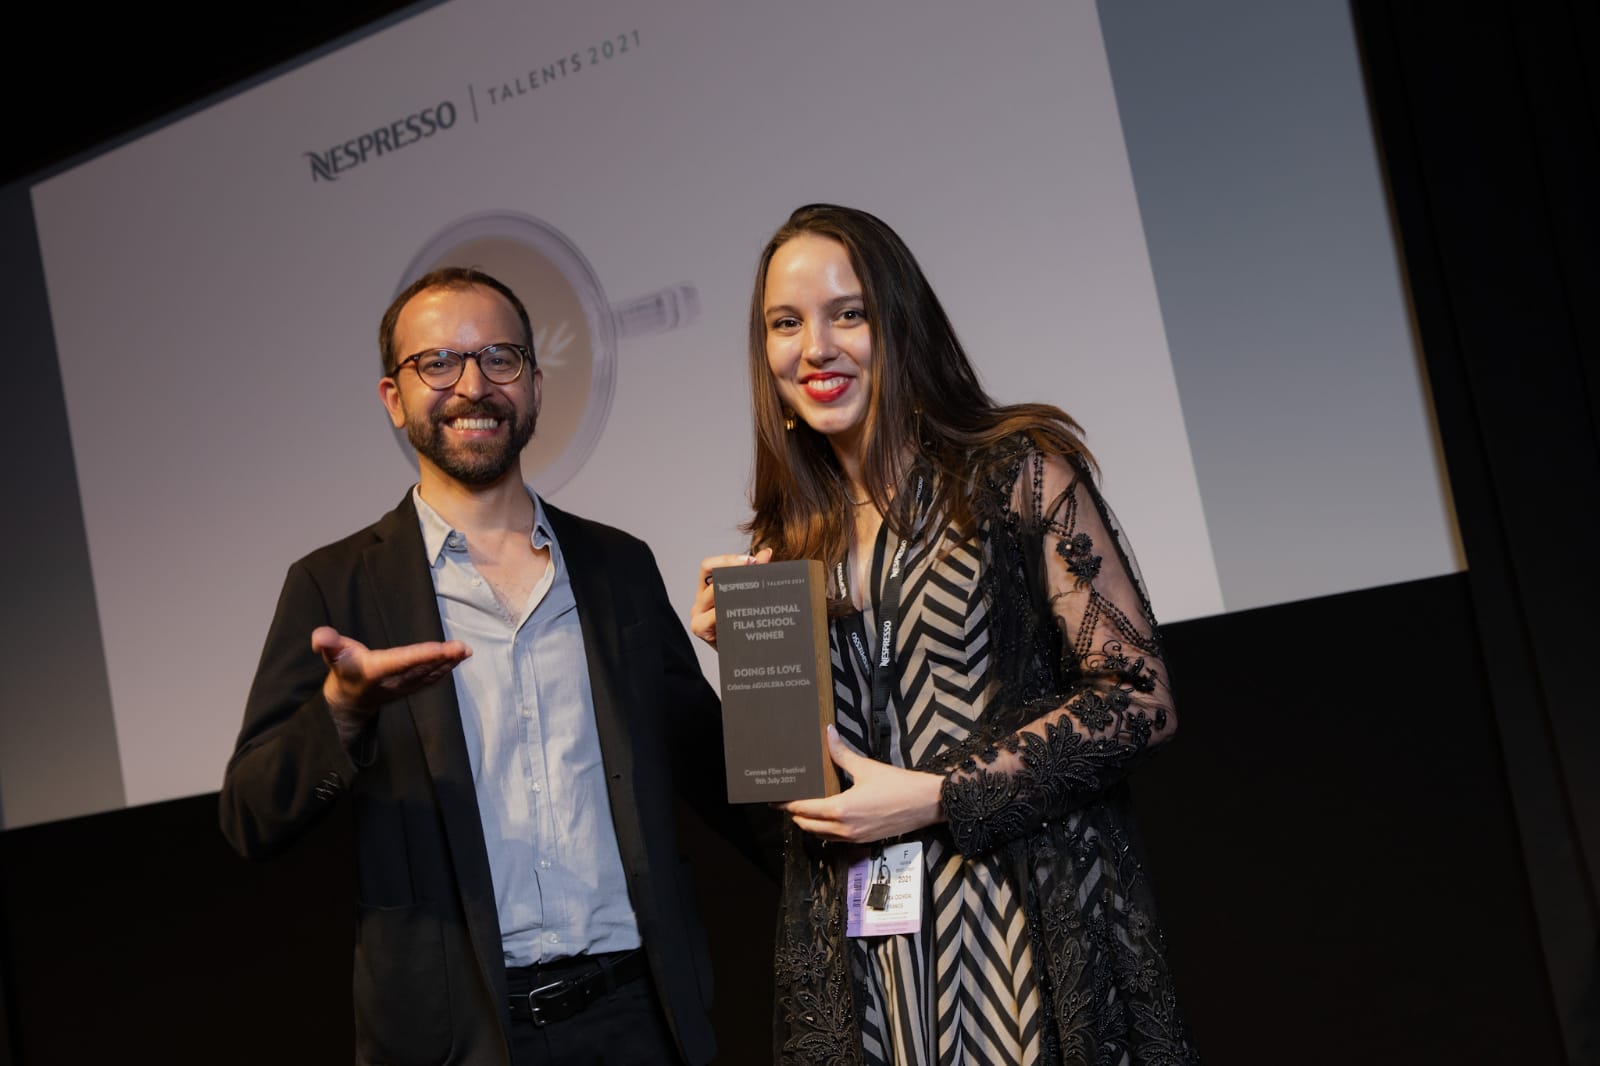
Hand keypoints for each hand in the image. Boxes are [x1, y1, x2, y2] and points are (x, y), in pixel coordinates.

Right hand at [312, 626, 471, 745]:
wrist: (349, 700)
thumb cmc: (343, 668)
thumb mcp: (332, 655)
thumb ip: (328, 644)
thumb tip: (320, 636)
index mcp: (375, 670)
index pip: (401, 661)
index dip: (420, 656)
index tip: (439, 649)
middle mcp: (393, 681)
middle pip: (420, 669)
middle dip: (441, 659)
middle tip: (461, 648)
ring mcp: (404, 687)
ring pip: (429, 675)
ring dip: (448, 663)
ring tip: (464, 651)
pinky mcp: (411, 688)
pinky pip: (430, 680)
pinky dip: (445, 670)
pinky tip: (458, 661)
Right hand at [690, 548, 772, 647]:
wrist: (743, 663)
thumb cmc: (746, 630)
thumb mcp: (750, 599)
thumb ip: (756, 576)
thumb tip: (767, 552)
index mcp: (707, 591)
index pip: (709, 566)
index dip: (727, 559)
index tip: (751, 560)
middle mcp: (699, 603)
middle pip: (710, 576)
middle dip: (734, 569)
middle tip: (758, 568)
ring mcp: (698, 617)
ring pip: (713, 595)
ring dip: (736, 589)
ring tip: (757, 588)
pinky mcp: (701, 630)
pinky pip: (713, 616)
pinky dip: (728, 610)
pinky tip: (745, 610)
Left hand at [781, 726, 944, 843]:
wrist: (927, 804)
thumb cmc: (899, 785)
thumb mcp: (867, 767)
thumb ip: (841, 753)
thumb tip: (827, 733)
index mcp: (842, 809)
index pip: (804, 809)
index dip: (787, 804)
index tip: (774, 799)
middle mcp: (845, 828)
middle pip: (807, 826)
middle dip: (794, 815)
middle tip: (786, 802)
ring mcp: (855, 838)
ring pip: (820, 835)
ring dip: (809, 824)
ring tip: (803, 809)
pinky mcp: (864, 841)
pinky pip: (835, 839)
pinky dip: (825, 830)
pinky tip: (826, 817)